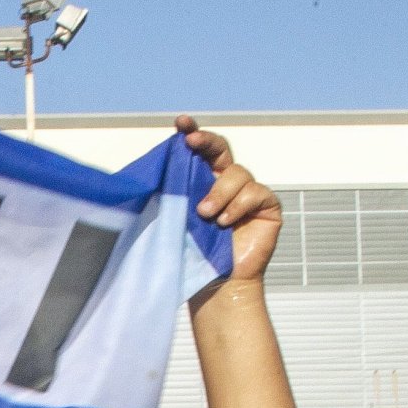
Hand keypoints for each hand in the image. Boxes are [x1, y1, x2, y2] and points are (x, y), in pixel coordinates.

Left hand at [174, 117, 280, 281]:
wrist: (217, 283)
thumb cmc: (193, 253)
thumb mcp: (175, 219)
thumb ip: (168, 196)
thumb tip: (140, 176)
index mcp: (204, 180)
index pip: (200, 149)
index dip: (193, 132)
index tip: (181, 123)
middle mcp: (227, 182)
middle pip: (221, 149)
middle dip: (206, 142)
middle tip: (191, 143)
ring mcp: (249, 192)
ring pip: (237, 174)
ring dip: (219, 192)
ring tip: (205, 215)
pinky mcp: (267, 206)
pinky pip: (255, 193)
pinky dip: (238, 206)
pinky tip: (226, 223)